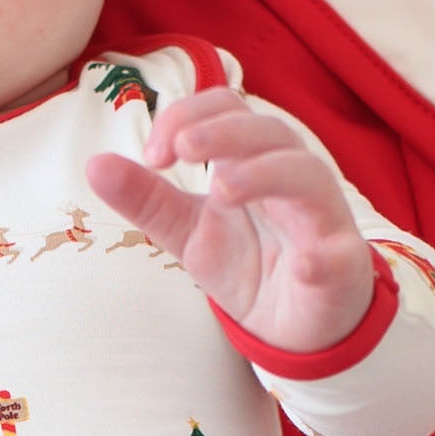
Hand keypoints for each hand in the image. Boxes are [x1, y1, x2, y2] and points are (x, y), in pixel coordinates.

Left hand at [83, 86, 374, 354]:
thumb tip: (94, 165)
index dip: (187, 117)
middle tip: (181, 151)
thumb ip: (148, 199)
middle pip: (267, 130)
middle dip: (222, 133)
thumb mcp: (188, 232)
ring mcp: (320, 217)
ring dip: (264, 174)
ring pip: (306, 174)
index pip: (226, 108)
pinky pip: (336, 252)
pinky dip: (320, 254)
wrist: (296, 326)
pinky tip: (302, 262)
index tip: (151, 156)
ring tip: (221, 191)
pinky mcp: (340, 264)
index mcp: (251, 159)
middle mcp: (290, 175)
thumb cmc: (250, 265)